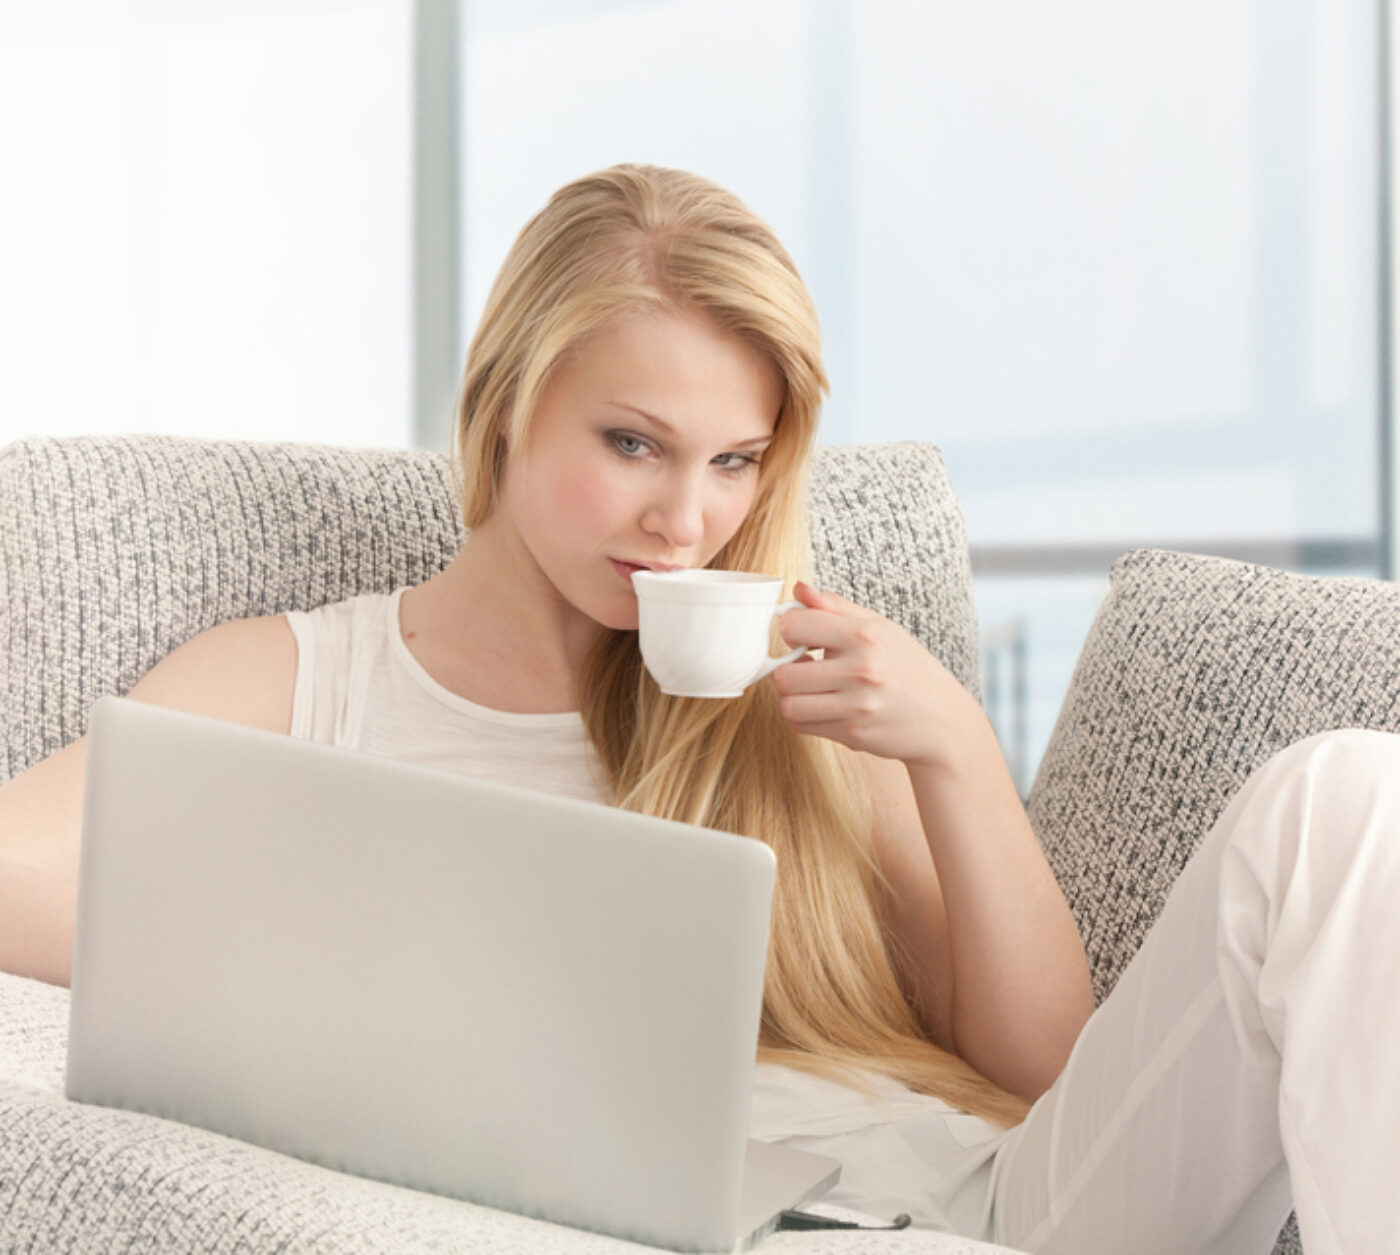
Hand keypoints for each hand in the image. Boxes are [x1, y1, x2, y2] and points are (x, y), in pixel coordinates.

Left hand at [771, 582, 976, 768]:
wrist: (943, 719)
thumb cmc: (908, 668)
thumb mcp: (879, 627)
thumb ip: (835, 607)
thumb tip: (799, 590)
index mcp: (864, 635)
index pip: (794, 626)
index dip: (791, 631)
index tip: (802, 638)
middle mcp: (861, 669)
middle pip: (784, 674)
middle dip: (788, 671)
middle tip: (806, 668)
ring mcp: (857, 705)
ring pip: (789, 704)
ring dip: (795, 698)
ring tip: (813, 689)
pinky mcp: (853, 733)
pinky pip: (802, 726)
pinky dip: (806, 718)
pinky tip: (824, 707)